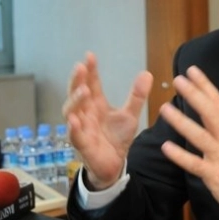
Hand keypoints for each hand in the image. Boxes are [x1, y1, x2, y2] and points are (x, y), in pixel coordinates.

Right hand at [62, 52, 151, 189]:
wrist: (114, 164)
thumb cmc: (117, 137)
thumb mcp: (130, 115)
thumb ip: (136, 96)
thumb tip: (146, 73)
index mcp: (95, 105)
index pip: (91, 83)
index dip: (90, 70)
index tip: (90, 56)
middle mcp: (85, 114)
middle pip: (76, 94)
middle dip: (77, 81)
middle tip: (81, 67)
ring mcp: (81, 128)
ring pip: (71, 112)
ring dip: (75, 101)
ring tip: (83, 90)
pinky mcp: (82, 145)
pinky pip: (74, 136)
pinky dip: (73, 128)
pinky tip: (74, 120)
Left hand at [159, 66, 218, 219]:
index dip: (205, 85)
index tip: (192, 71)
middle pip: (210, 114)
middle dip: (194, 96)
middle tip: (178, 80)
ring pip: (200, 136)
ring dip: (182, 122)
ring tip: (164, 109)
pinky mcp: (213, 175)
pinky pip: (194, 164)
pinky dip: (180, 156)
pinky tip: (166, 147)